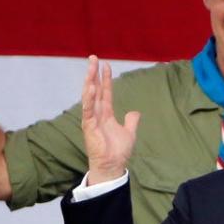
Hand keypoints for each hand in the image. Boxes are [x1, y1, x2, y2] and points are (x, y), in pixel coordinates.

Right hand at [81, 56, 140, 184]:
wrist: (112, 165)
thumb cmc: (117, 151)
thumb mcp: (129, 133)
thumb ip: (131, 121)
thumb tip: (135, 112)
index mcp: (106, 114)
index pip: (105, 92)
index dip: (105, 79)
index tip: (106, 65)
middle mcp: (97, 114)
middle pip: (95, 89)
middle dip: (94, 74)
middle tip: (93, 57)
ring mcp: (92, 119)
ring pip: (90, 96)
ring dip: (90, 81)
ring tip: (91, 67)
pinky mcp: (89, 126)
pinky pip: (88, 109)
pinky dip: (89, 98)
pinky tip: (91, 87)